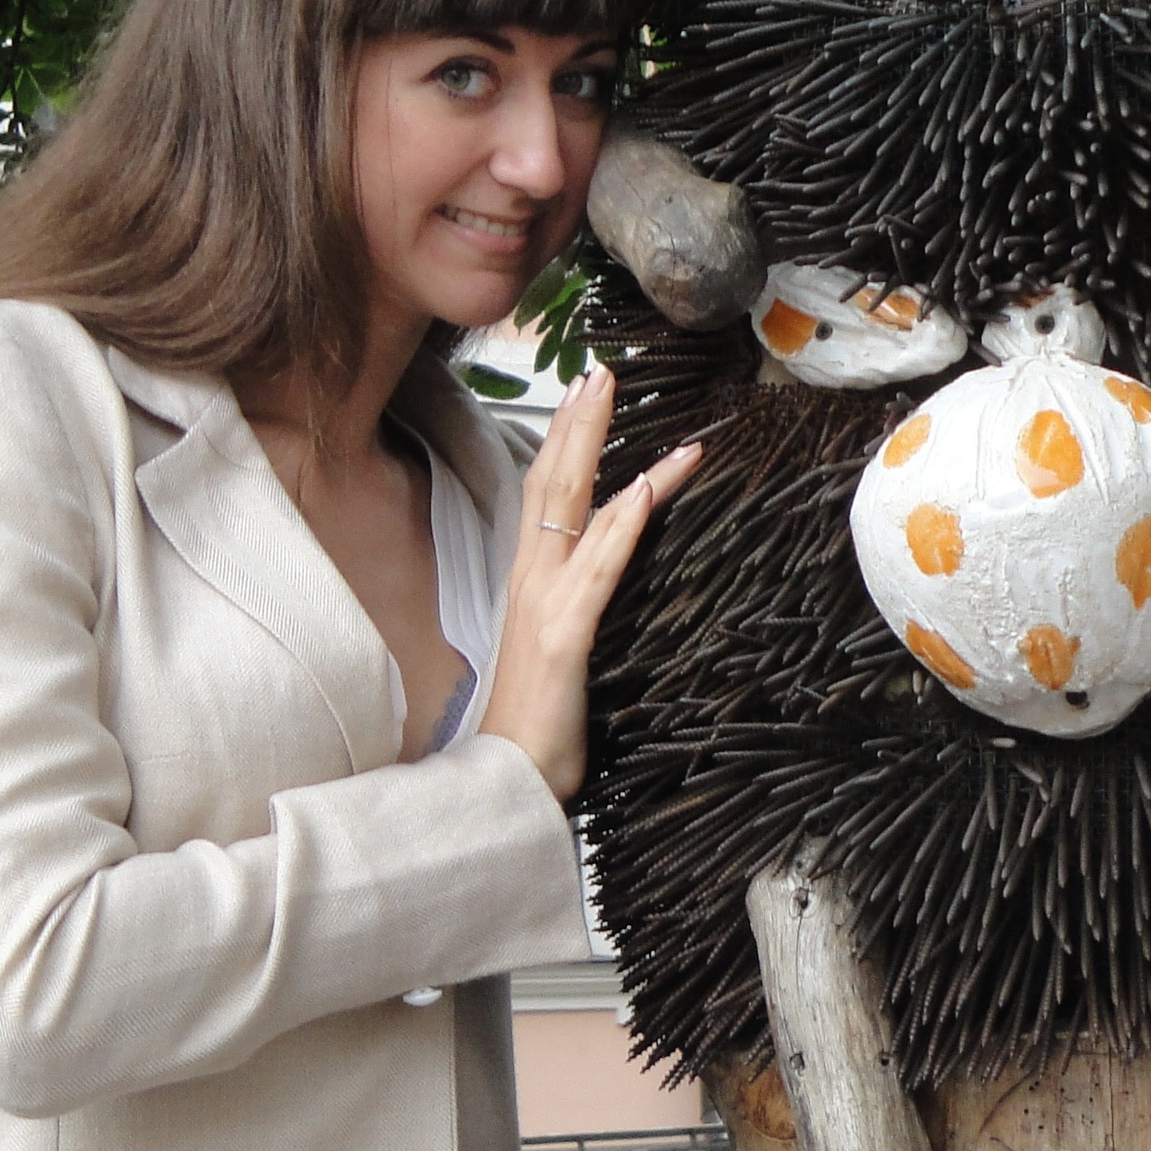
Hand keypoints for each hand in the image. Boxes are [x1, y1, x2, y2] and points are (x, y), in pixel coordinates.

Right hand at [481, 365, 699, 799]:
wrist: (510, 780)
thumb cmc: (540, 723)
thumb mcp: (560, 650)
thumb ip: (574, 609)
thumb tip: (597, 583)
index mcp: (531, 581)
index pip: (543, 494)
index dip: (561, 440)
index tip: (582, 394)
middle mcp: (532, 580)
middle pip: (550, 482)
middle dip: (574, 422)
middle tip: (598, 371)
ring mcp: (546, 603)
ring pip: (572, 507)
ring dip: (594, 446)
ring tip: (611, 396)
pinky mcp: (566, 635)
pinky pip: (599, 568)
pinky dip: (622, 524)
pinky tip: (641, 488)